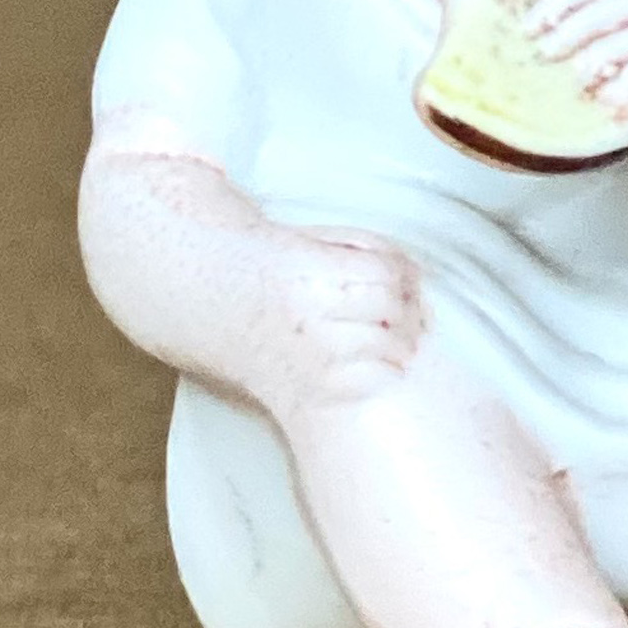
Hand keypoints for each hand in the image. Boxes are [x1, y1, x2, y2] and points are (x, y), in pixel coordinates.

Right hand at [259, 225, 425, 418]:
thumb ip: (365, 246)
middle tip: (406, 307)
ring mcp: (309, 358)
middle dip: (405, 305)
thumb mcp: (310, 238)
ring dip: (402, 339)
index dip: (404, 273)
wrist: (211, 304)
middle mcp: (307, 316)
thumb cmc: (268, 266)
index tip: (404, 277)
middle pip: (389, 309)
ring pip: (386, 348)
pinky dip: (384, 370)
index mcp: (306, 271)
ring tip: (396, 333)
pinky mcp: (311, 389)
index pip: (383, 273)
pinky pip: (369, 382)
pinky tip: (377, 359)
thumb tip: (416, 272)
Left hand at [524, 0, 627, 145]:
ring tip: (589, 92)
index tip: (530, 27)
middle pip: (595, 19)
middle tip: (547, 61)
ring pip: (611, 56)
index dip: (554, 3)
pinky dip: (622, 111)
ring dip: (590, 77)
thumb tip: (532, 38)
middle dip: (564, 42)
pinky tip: (614, 120)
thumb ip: (597, 18)